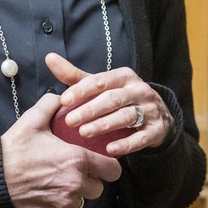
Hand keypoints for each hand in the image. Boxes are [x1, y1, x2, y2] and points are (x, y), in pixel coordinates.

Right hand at [1, 91, 122, 207]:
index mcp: (77, 160)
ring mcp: (63, 203)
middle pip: (99, 188)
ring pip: (82, 200)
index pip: (113, 170)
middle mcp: (74, 184)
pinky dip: (59, 203)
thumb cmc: (13, 150)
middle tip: (78, 171)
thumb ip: (51, 105)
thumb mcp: (32, 121)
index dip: (109, 165)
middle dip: (92, 180)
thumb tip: (62, 98)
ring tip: (61, 180)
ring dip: (76, 193)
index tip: (102, 161)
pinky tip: (47, 191)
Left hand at [48, 52, 169, 155]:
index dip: (82, 90)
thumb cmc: (120, 98)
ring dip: (105, 125)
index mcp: (124, 77)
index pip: (101, 81)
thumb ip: (75, 76)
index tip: (63, 100)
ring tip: (85, 133)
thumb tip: (50, 58)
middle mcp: (139, 90)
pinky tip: (109, 150)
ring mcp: (150, 110)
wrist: (157, 115)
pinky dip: (126, 144)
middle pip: (113, 99)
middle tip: (70, 121)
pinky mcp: (156, 129)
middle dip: (91, 109)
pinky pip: (141, 137)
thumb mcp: (101, 85)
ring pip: (126, 116)